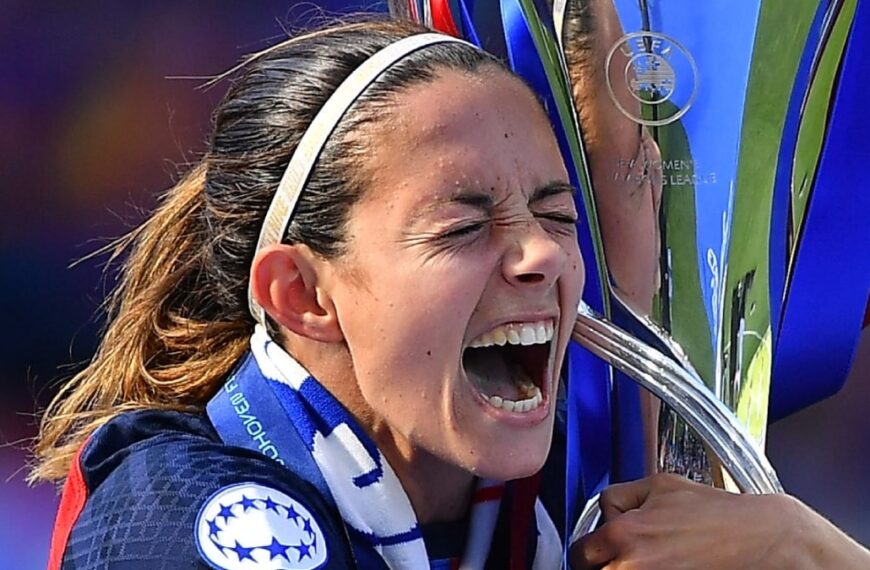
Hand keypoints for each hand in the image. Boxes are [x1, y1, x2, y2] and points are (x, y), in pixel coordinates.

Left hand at [569, 473, 869, 569]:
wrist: (761, 539)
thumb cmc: (717, 513)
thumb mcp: (661, 485)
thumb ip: (620, 496)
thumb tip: (604, 511)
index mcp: (622, 535)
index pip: (580, 553)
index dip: (591, 549)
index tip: (600, 548)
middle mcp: (629, 567)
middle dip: (605, 561)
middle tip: (630, 552)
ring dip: (625, 567)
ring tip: (653, 558)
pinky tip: (667, 565)